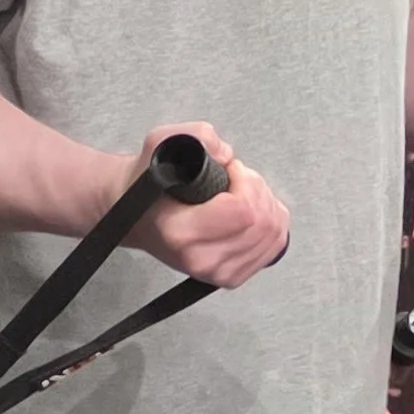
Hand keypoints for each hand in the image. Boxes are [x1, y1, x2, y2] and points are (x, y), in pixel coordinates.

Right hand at [136, 120, 291, 289]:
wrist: (138, 217)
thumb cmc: (149, 183)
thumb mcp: (162, 142)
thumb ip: (198, 137)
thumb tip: (227, 155)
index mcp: (181, 232)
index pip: (242, 211)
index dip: (245, 181)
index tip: (230, 169)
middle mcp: (200, 259)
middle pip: (262, 223)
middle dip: (257, 189)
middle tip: (238, 177)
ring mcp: (218, 273)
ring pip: (273, 234)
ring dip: (266, 203)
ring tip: (244, 191)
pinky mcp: (232, 277)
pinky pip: (274, 247)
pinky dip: (273, 222)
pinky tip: (254, 209)